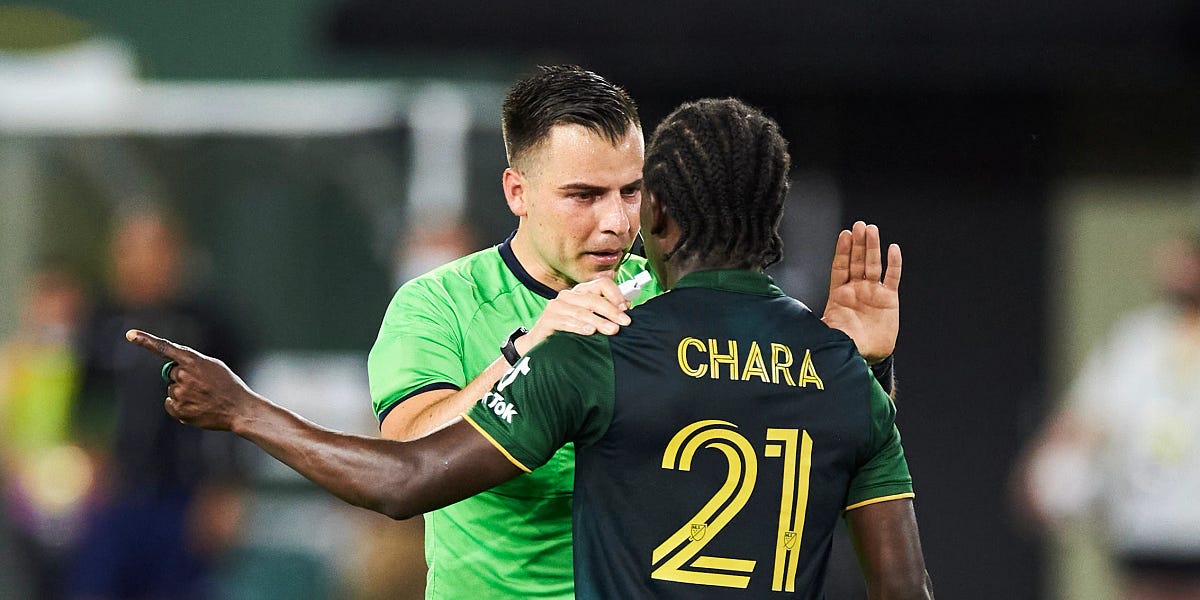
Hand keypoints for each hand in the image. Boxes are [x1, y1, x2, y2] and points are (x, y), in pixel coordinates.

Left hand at [125, 329, 258, 430]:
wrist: (239, 409)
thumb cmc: (228, 386)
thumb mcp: (214, 366)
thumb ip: (192, 363)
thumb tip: (172, 371)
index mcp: (193, 361)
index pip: (164, 348)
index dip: (145, 340)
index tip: (130, 334)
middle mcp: (184, 375)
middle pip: (172, 373)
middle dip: (183, 378)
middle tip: (203, 386)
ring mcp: (180, 393)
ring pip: (172, 390)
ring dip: (184, 393)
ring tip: (204, 398)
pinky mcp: (179, 410)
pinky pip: (170, 404)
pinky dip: (180, 406)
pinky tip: (197, 408)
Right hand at [516, 278, 631, 353]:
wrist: (541, 346)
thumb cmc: (569, 333)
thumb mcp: (590, 321)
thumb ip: (606, 312)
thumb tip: (627, 306)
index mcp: (581, 292)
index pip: (601, 284)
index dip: (615, 294)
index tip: (626, 309)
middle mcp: (568, 296)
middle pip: (593, 298)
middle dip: (611, 311)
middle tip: (624, 322)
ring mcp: (556, 306)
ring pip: (581, 311)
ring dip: (598, 321)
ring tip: (612, 330)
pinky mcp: (547, 319)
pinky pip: (565, 321)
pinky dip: (578, 326)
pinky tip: (589, 331)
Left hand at [821, 221, 900, 363]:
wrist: (864, 357)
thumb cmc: (843, 345)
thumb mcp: (825, 331)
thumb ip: (814, 320)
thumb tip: (790, 316)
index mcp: (839, 294)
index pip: (840, 267)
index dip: (842, 251)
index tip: (844, 235)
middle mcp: (856, 289)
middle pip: (857, 261)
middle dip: (858, 244)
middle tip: (859, 226)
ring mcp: (873, 292)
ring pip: (873, 265)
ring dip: (873, 247)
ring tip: (871, 230)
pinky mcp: (889, 299)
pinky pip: (892, 278)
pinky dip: (894, 263)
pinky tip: (893, 248)